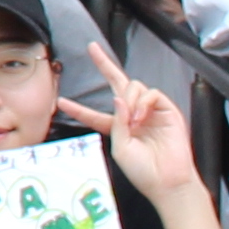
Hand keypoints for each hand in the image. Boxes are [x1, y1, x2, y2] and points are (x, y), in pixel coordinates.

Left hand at [60, 71, 197, 206]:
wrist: (168, 181)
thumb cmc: (144, 171)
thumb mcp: (120, 148)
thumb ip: (116, 123)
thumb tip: (117, 98)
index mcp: (118, 128)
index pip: (95, 114)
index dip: (79, 108)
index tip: (61, 101)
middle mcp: (133, 115)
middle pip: (117, 83)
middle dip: (104, 64)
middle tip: (91, 47)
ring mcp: (150, 110)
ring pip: (132, 86)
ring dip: (128, 100)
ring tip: (133, 121)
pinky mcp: (166, 109)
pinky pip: (150, 92)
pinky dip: (142, 101)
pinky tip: (141, 117)